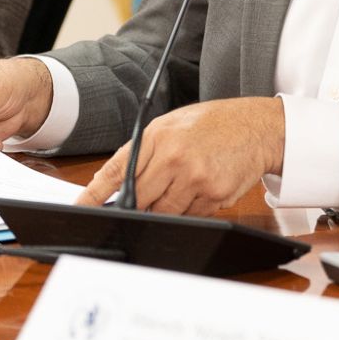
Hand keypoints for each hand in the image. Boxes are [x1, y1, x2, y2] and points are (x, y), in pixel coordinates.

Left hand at [77, 97, 284, 214]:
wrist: (258, 126)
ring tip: (179, 187)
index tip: (80, 209)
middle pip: (138, 199)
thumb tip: (111, 182)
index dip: (94, 194)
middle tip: (137, 204)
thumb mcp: (171, 125)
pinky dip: (188, 210)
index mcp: (159, 136)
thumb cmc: (213, 124)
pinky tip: (200, 189)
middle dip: (135, 205)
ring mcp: (195, 178)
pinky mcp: (214, 195)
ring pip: (163, 213)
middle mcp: (175, 157)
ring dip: (163, 209)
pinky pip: (190, 216)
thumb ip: (142, 151)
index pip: (117, 170)